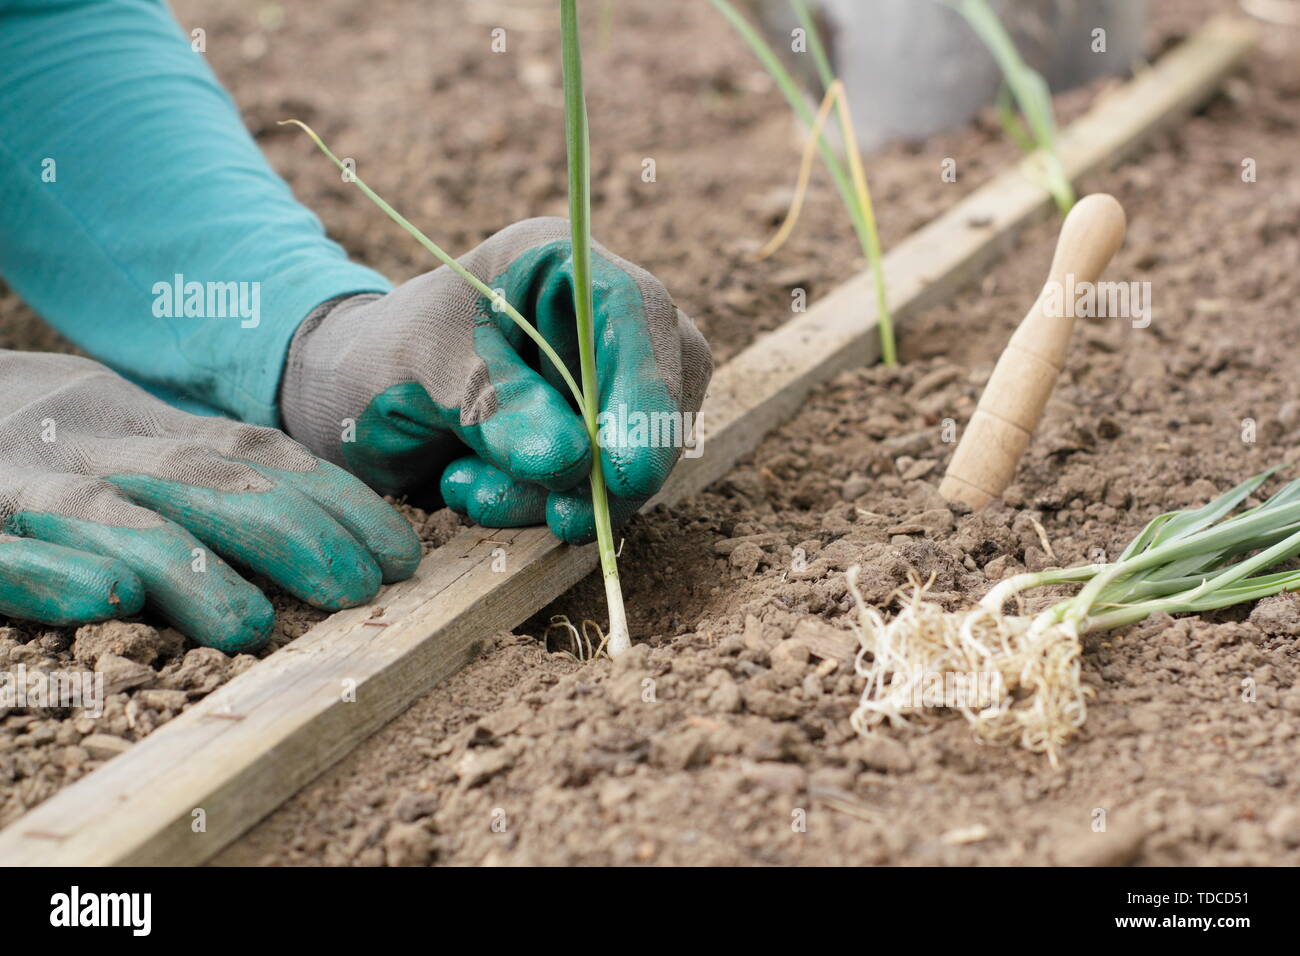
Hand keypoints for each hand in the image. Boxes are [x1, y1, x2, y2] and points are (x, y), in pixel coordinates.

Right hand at [0, 351, 420, 651]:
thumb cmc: (29, 430)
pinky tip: (100, 601)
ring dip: (184, 567)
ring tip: (248, 624)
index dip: (333, 499)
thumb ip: (199, 464)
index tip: (400, 551)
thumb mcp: (119, 428)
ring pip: (106, 517)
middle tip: (357, 588)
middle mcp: (83, 439)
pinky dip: (43, 574)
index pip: (253, 451)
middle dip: (287, 530)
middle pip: (199, 478)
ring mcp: (12, 479)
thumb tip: (322, 517)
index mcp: (134, 416)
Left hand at [280, 218, 711, 542]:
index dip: (645, 393)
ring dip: (561, 496)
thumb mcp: (419, 373)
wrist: (347, 402)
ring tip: (467, 492)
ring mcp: (604, 378)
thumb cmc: (375, 361)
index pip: (637, 315)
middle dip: (608, 467)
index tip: (625, 474)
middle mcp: (598, 318)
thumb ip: (495, 408)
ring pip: (632, 451)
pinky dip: (543, 506)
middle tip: (559, 518)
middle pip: (658, 390)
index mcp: (559, 262)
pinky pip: (599, 485)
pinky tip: (475, 493)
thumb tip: (570, 463)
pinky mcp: (594, 435)